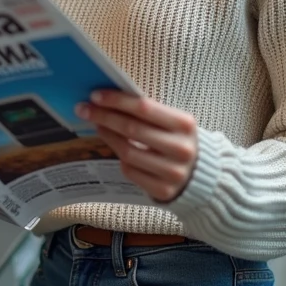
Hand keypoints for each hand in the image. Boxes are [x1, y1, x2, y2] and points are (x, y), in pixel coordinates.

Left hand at [77, 90, 198, 203]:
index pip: (144, 108)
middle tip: (83, 109)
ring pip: (128, 151)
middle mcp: (181, 148)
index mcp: (185, 125)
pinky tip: (117, 148)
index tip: (95, 95)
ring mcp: (173, 172)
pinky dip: (121, 158)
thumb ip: (148, 112)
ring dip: (107, 136)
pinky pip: (131, 171)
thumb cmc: (179, 140)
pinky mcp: (163, 190)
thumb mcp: (174, 123)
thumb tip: (109, 99)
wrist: (202, 176)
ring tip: (98, 126)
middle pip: (132, 129)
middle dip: (104, 116)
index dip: (117, 100)